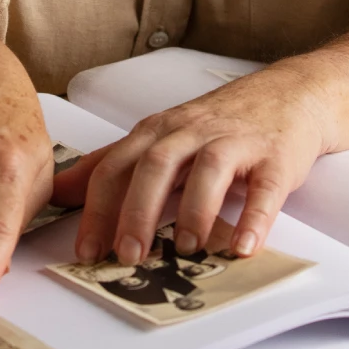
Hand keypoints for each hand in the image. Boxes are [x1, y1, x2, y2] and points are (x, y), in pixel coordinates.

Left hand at [51, 64, 333, 263]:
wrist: (289, 94)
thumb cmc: (219, 123)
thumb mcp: (160, 137)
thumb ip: (113, 164)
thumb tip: (59, 191)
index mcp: (157, 132)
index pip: (116, 167)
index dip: (97, 209)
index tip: (86, 250)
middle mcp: (190, 133)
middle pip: (155, 166)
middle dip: (137, 211)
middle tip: (128, 254)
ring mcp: (234, 142)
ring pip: (207, 170)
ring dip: (193, 211)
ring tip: (184, 249)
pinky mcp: (275, 157)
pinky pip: (265, 188)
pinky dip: (254, 219)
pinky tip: (244, 247)